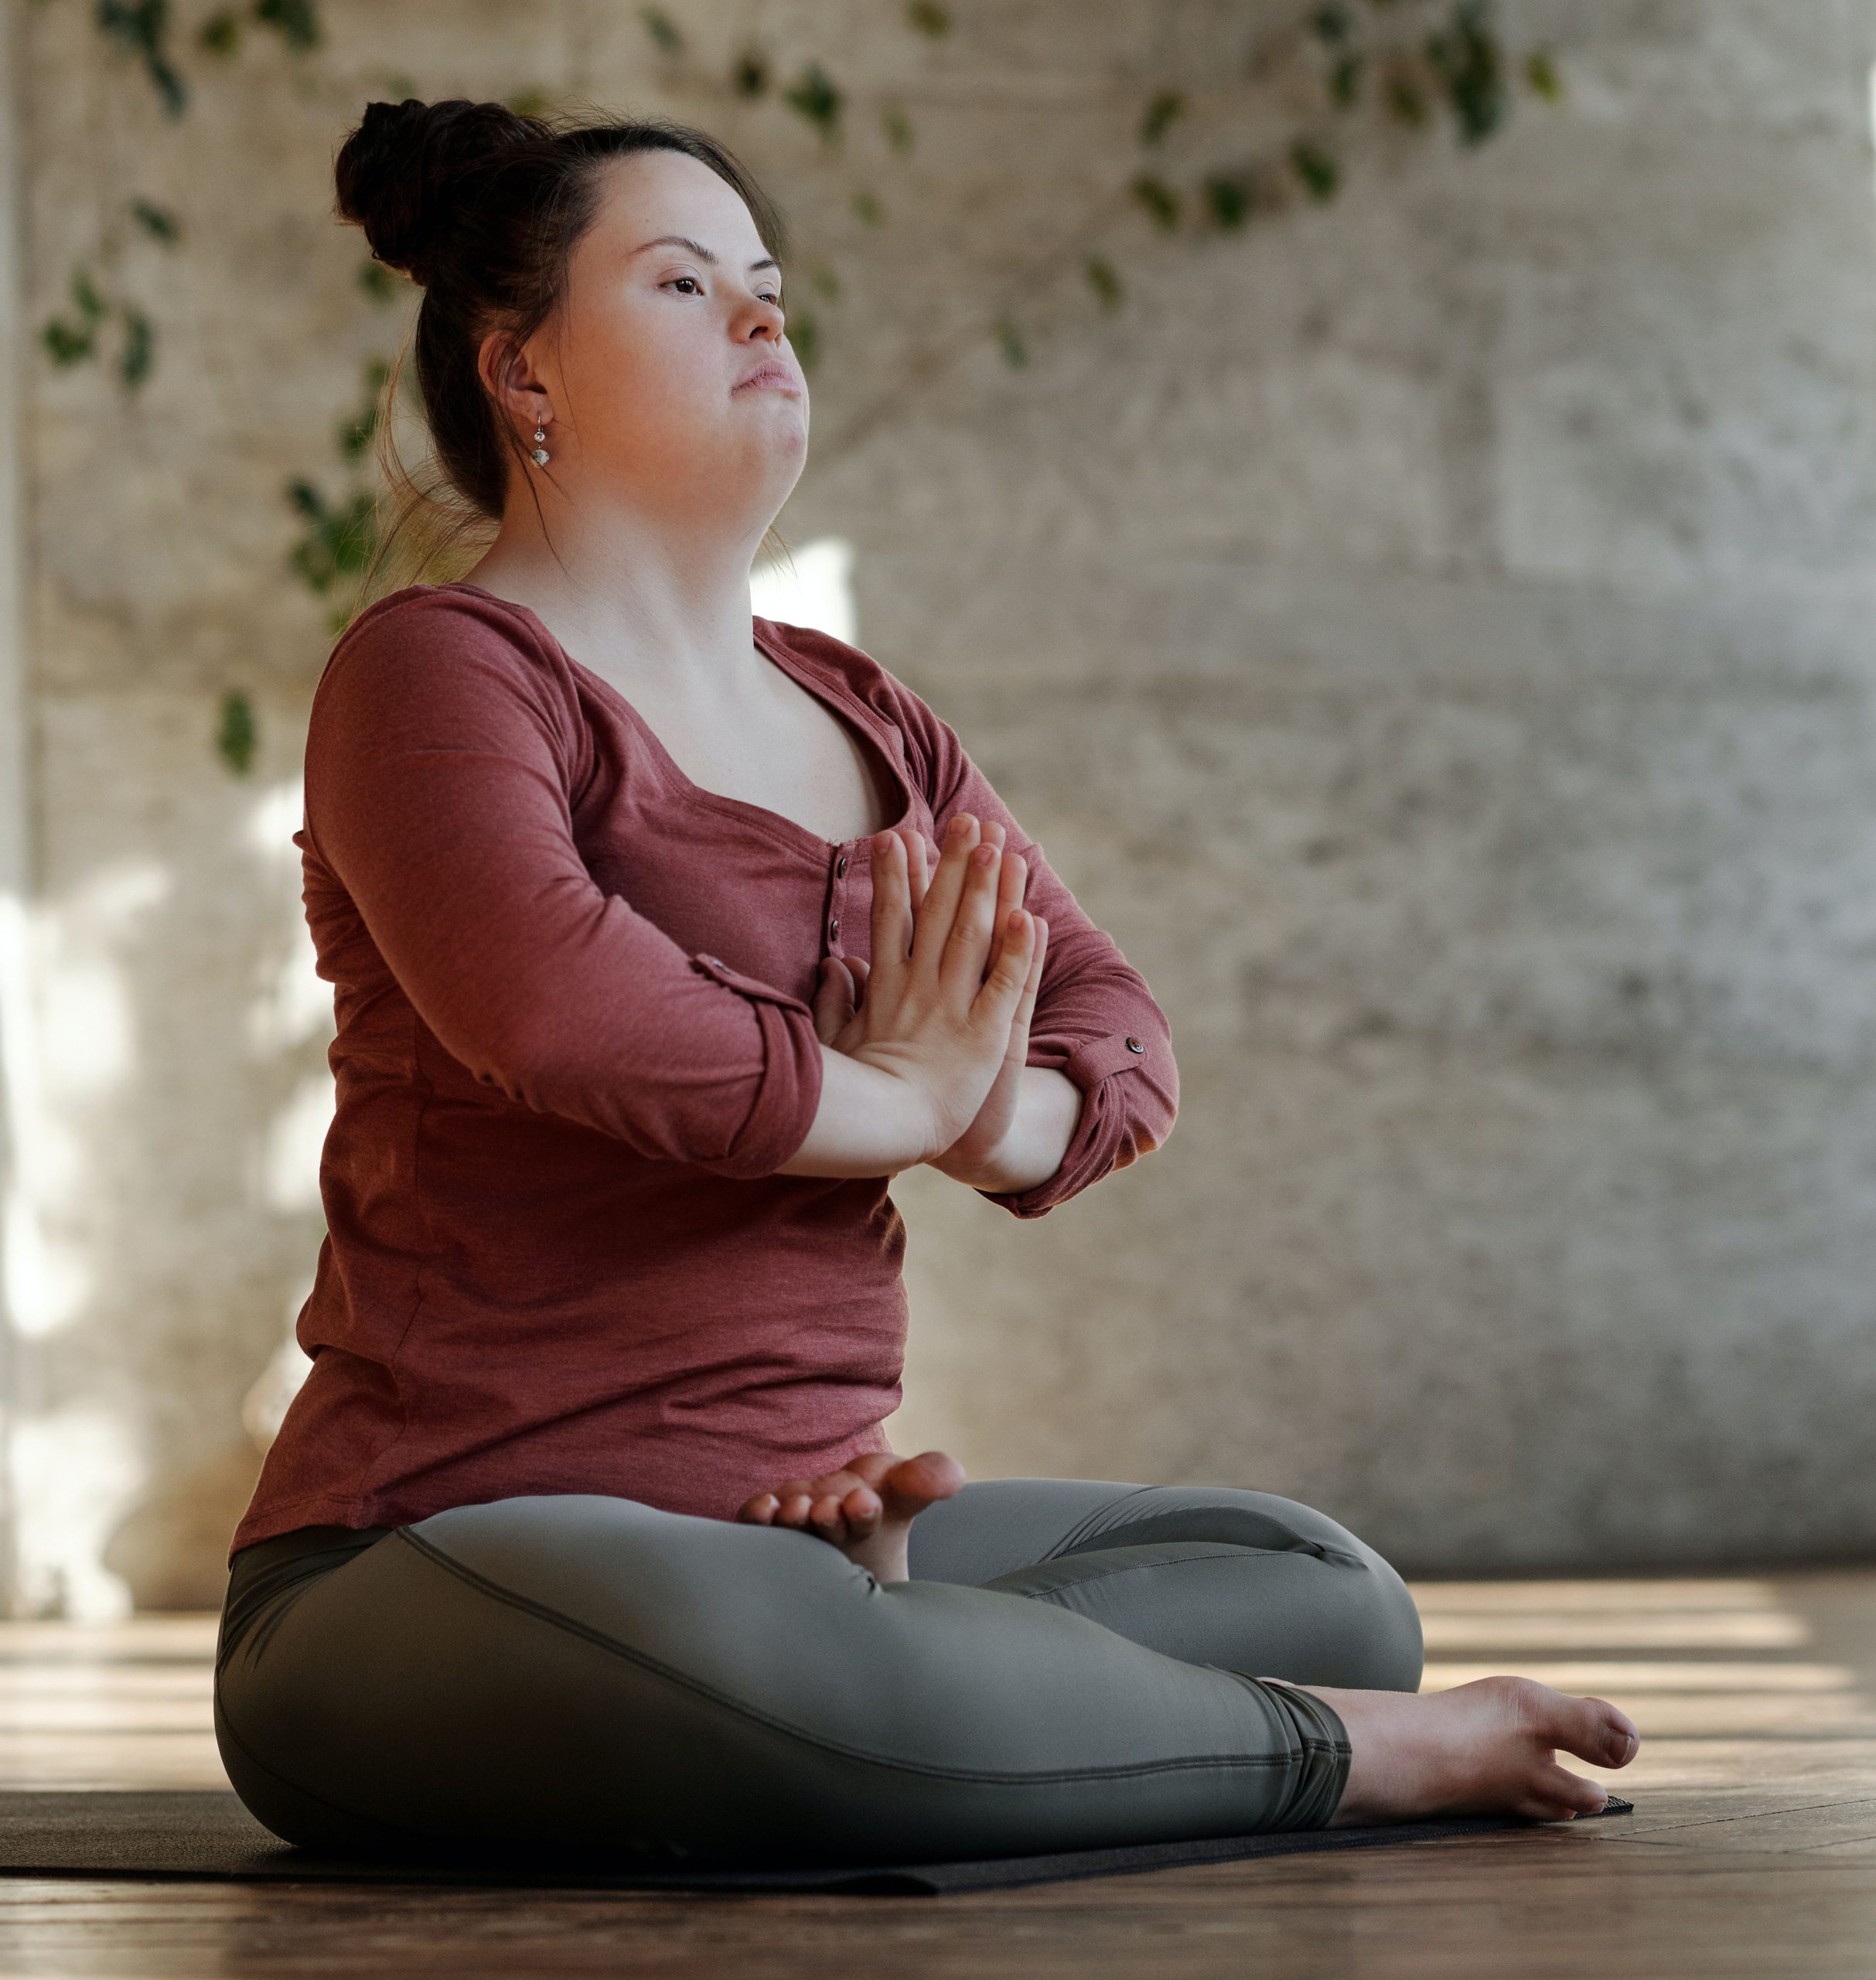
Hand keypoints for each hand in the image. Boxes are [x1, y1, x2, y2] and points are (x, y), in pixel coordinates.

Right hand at [808, 812, 1038, 1164]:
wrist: (885, 1136)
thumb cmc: (856, 1095)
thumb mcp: (834, 1042)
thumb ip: (832, 999)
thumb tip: (832, 962)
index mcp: (884, 987)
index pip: (891, 918)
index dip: (895, 875)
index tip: (898, 836)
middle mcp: (919, 988)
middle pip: (939, 913)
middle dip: (954, 864)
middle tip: (969, 822)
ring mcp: (954, 1009)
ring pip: (973, 937)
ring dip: (987, 889)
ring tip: (999, 847)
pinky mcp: (986, 1036)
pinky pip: (1005, 985)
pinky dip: (1017, 952)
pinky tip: (1028, 918)